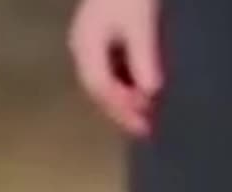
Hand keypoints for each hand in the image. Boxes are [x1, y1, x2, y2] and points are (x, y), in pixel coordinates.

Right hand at [68, 0, 162, 136]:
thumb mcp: (140, 22)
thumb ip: (142, 57)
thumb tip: (150, 92)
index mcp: (86, 46)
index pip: (100, 87)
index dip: (121, 108)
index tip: (143, 122)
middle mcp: (81, 49)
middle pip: (98, 89)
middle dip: (121, 110)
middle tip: (145, 129)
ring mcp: (88, 44)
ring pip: (103, 82)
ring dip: (123, 100)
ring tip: (144, 116)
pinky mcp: (100, 39)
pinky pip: (110, 71)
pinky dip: (124, 85)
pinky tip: (139, 92)